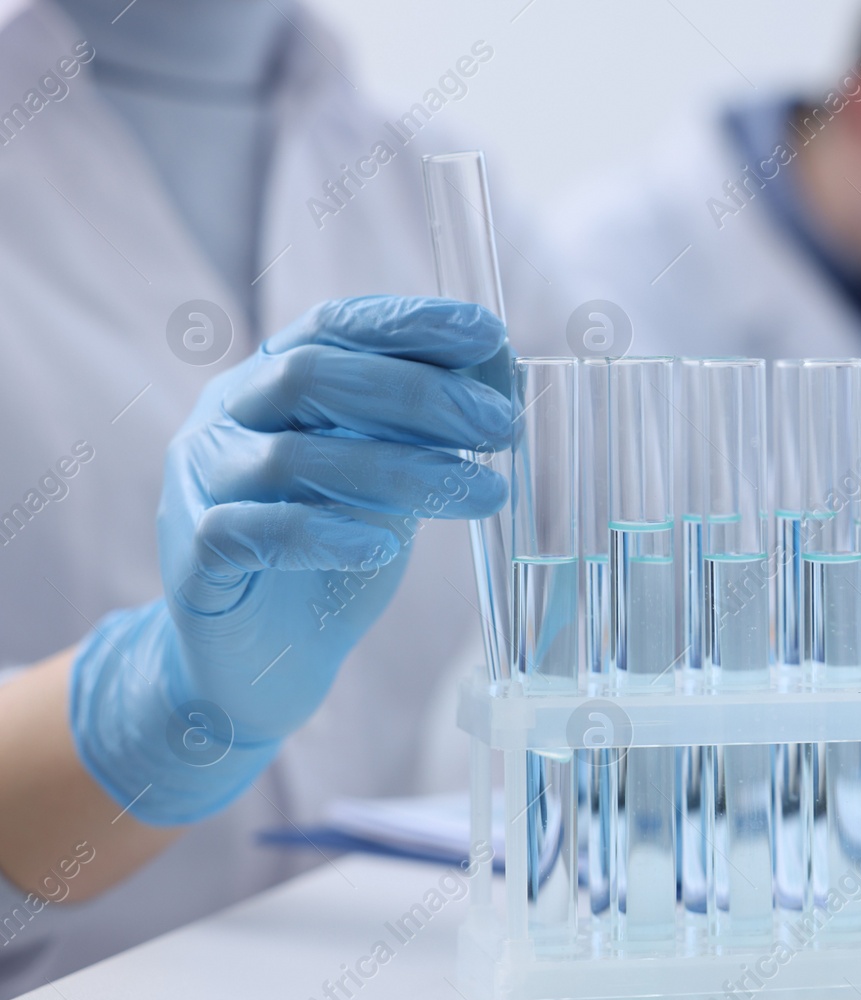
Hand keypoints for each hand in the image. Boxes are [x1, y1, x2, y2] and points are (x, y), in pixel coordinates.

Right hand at [70, 296, 512, 824]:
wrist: (268, 657)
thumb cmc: (337, 550)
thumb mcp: (395, 477)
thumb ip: (430, 426)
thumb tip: (505, 367)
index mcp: (272, 380)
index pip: (333, 325)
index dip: (408, 323)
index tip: (488, 335)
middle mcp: (226, 416)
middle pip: (311, 377)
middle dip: (419, 395)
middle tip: (502, 425)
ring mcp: (202, 483)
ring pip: (292, 456)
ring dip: (402, 470)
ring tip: (483, 492)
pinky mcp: (196, 556)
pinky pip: (252, 532)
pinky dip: (324, 535)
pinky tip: (382, 549)